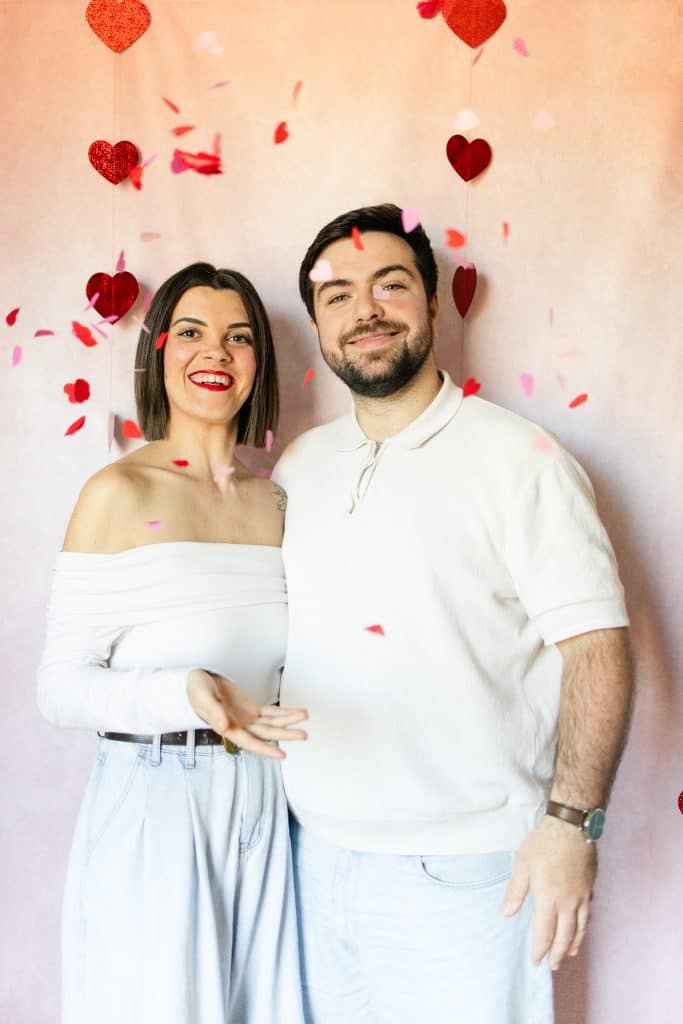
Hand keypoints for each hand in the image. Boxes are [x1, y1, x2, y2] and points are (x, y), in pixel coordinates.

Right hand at [187, 669, 307, 759]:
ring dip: (288, 720)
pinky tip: (294, 712)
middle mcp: (240, 726)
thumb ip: (214, 712)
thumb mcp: (204, 698)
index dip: (266, 749)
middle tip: (303, 734)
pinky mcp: (251, 708)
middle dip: (285, 733)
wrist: (198, 682)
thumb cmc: (197, 691)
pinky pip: (270, 712)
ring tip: (304, 715)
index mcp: (228, 728)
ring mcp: (246, 718)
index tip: (282, 755)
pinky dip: (282, 712)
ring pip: (271, 722)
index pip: (250, 742)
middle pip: (267, 733)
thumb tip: (225, 727)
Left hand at [501, 814, 596, 969]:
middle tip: (552, 966)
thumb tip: (506, 913)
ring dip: (573, 944)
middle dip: (557, 953)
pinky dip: (584, 927)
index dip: (540, 949)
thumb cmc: (544, 843)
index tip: (536, 960)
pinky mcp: (589, 887)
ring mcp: (581, 896)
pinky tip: (581, 928)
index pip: (544, 932)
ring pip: (580, 928)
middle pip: (564, 935)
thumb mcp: (522, 864)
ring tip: (568, 954)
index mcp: (548, 897)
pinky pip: (588, 914)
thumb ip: (516, 891)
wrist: (572, 827)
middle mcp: (567, 902)